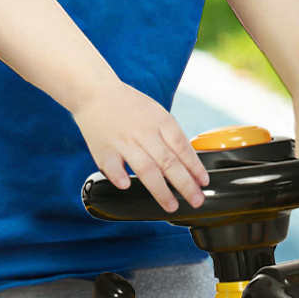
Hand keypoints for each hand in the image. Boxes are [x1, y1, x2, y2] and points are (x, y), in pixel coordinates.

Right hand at [74, 81, 208, 212]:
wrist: (95, 92)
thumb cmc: (129, 105)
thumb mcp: (157, 113)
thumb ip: (170, 135)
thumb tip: (189, 161)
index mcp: (160, 122)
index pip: (182, 148)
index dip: (195, 167)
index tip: (203, 182)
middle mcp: (144, 132)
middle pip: (168, 162)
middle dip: (185, 184)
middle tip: (196, 200)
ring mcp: (124, 141)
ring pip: (145, 169)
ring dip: (160, 190)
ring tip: (171, 205)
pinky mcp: (104, 149)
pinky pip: (112, 165)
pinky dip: (119, 175)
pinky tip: (126, 185)